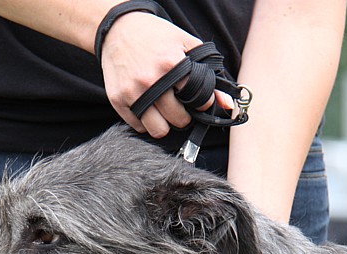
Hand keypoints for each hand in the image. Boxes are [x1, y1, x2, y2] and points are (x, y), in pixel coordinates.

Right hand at [99, 12, 230, 137]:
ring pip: (158, 130)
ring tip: (164, 110)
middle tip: (180, 105)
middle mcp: (151, 81)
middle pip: (179, 120)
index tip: (199, 99)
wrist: (118, 30)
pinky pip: (139, 127)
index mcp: (171, 65)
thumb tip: (227, 105)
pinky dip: (146, 121)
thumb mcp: (186, 45)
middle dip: (184, 115)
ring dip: (165, 124)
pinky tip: (148, 107)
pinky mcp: (118, 100)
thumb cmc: (156, 37)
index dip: (203, 103)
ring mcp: (133, 92)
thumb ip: (209, 73)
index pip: (198, 100)